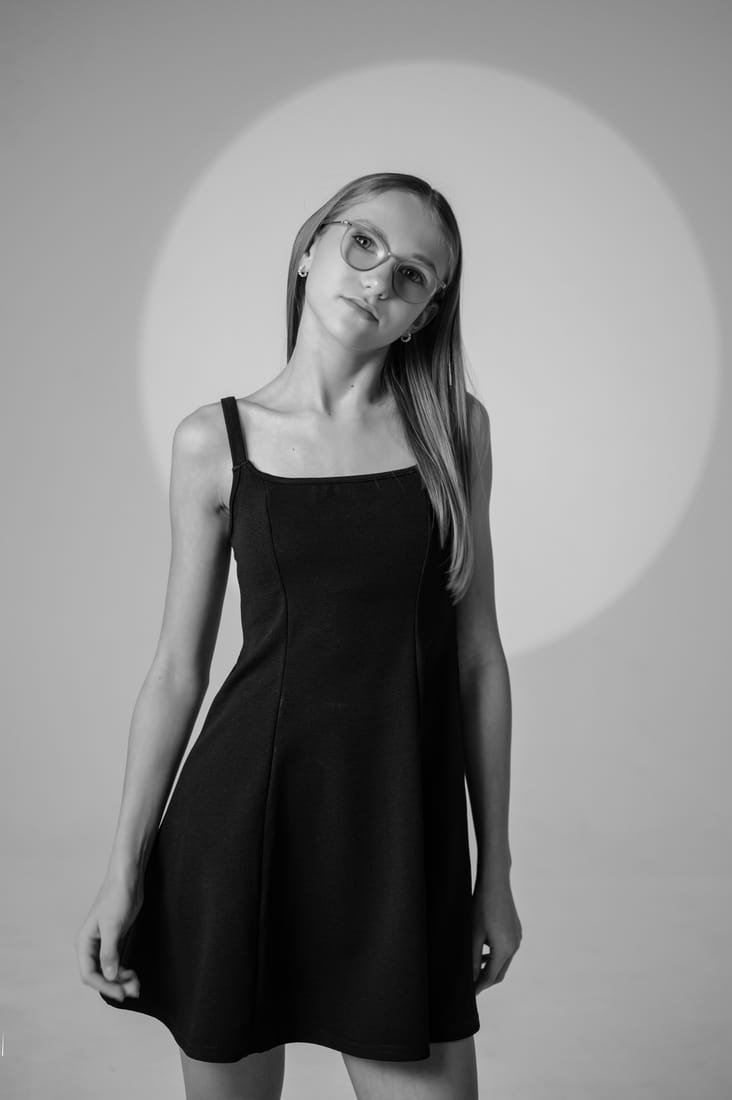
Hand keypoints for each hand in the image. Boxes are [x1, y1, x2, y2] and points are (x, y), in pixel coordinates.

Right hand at [74, 875, 142, 1002]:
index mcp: (84, 943)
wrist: (127, 879)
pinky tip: (133, 974)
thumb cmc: (117, 897)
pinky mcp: (114, 940)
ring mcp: (102, 944)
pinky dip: (123, 971)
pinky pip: (115, 963)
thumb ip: (110, 952)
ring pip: (108, 971)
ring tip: (136, 984)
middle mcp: (90, 946)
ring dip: (120, 980)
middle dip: (114, 985)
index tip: (122, 993)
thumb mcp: (113, 926)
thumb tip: (109, 976)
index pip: (89, 974)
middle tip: (133, 991)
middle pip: (98, 975)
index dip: (104, 986)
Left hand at [471, 877, 521, 993]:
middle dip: (485, 981)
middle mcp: (514, 946)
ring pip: (504, 961)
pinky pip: (506, 950)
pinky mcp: (516, 930)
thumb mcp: (473, 934)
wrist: (495, 882)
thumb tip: (471, 978)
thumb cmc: (481, 906)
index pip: (490, 977)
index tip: (467, 994)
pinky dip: (496, 956)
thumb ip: (473, 959)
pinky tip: (483, 952)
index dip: (478, 987)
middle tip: (470, 986)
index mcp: (505, 949)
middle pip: (500, 972)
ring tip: (474, 971)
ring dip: (490, 968)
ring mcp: (517, 937)